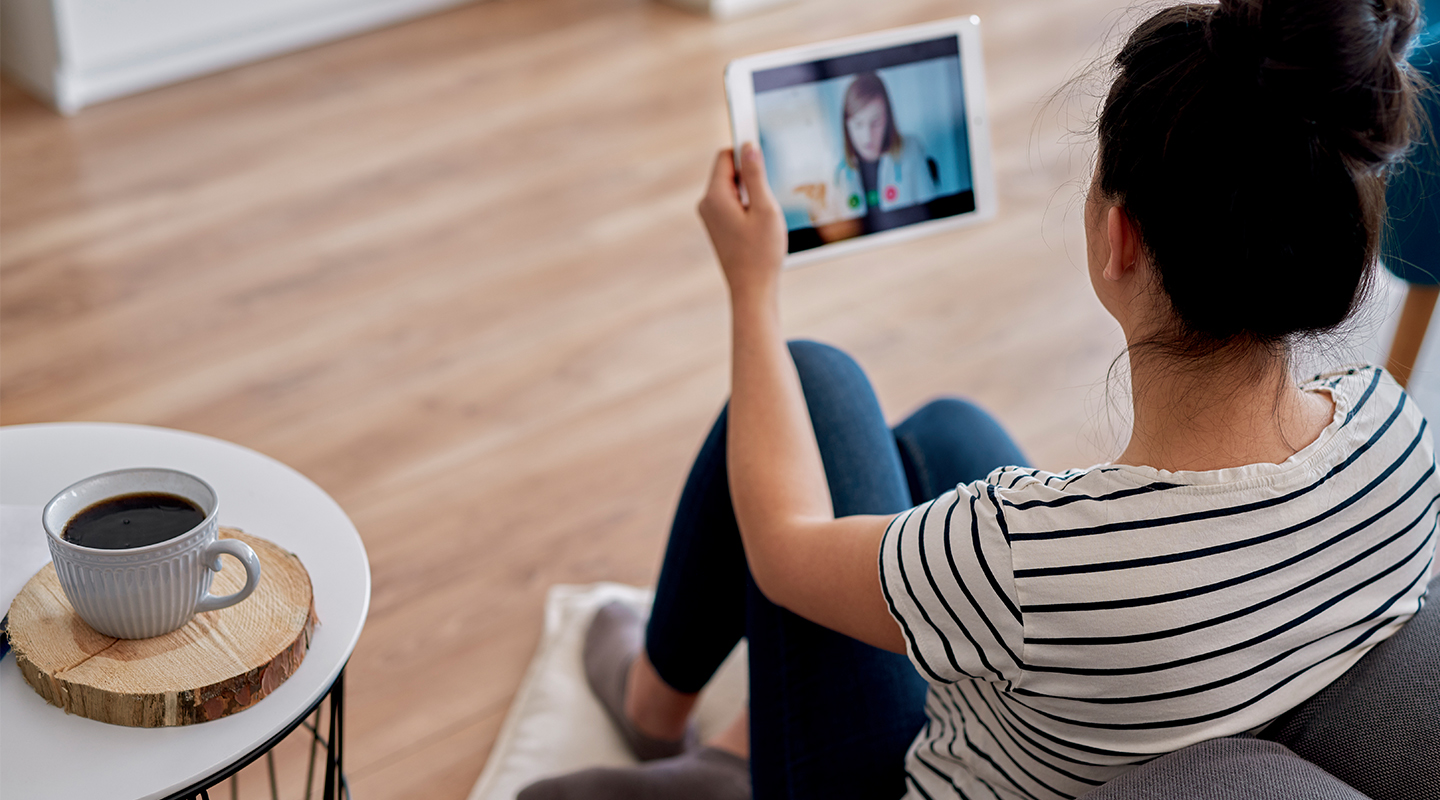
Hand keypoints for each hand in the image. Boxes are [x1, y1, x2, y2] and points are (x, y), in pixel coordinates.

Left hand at [697, 144, 786, 299]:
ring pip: (733, 188)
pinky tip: (762, 224)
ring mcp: (711, 217)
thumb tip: (748, 146)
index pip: (725, 156)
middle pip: (728, 171)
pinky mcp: (719, 228)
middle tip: (771, 192)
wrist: (753, 291)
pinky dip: (749, 206)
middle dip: (750, 174)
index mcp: (714, 197)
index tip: (765, 156)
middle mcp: (707, 205)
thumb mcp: (764, 208)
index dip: (746, 152)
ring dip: (752, 192)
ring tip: (767, 214)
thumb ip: (755, 174)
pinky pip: (734, 204)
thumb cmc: (761, 253)